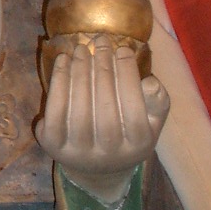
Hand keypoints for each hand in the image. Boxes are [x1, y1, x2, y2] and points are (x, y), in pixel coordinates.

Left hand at [35, 35, 169, 203]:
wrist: (95, 168)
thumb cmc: (127, 135)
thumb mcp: (151, 122)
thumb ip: (158, 102)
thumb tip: (149, 82)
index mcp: (138, 146)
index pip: (134, 107)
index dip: (127, 74)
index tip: (123, 48)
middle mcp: (109, 154)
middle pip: (105, 105)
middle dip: (102, 67)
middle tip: (100, 41)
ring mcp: (78, 152)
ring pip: (79, 107)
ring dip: (79, 71)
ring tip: (82, 49)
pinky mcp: (53, 145)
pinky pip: (55, 109)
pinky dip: (58, 81)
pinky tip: (63, 60)